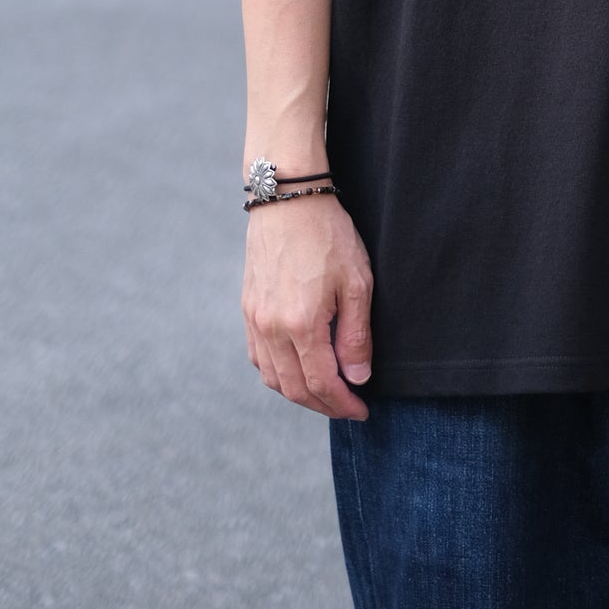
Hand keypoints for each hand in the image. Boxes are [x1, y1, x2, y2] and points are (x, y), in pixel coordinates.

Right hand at [242, 196, 374, 420]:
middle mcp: (271, 328)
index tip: (361, 410)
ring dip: (299, 393)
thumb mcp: (356, 281)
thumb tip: (358, 378)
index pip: (321, 384)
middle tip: (347, 406)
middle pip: (294, 389)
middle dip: (323, 405)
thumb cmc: (327, 235)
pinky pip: (258, 357)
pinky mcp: (247, 308)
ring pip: (272, 378)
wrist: (288, 198)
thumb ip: (356, 335)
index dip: (342, 404)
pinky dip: (277, 374)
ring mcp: (255, 319)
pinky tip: (296, 369)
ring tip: (326, 392)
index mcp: (300, 324)